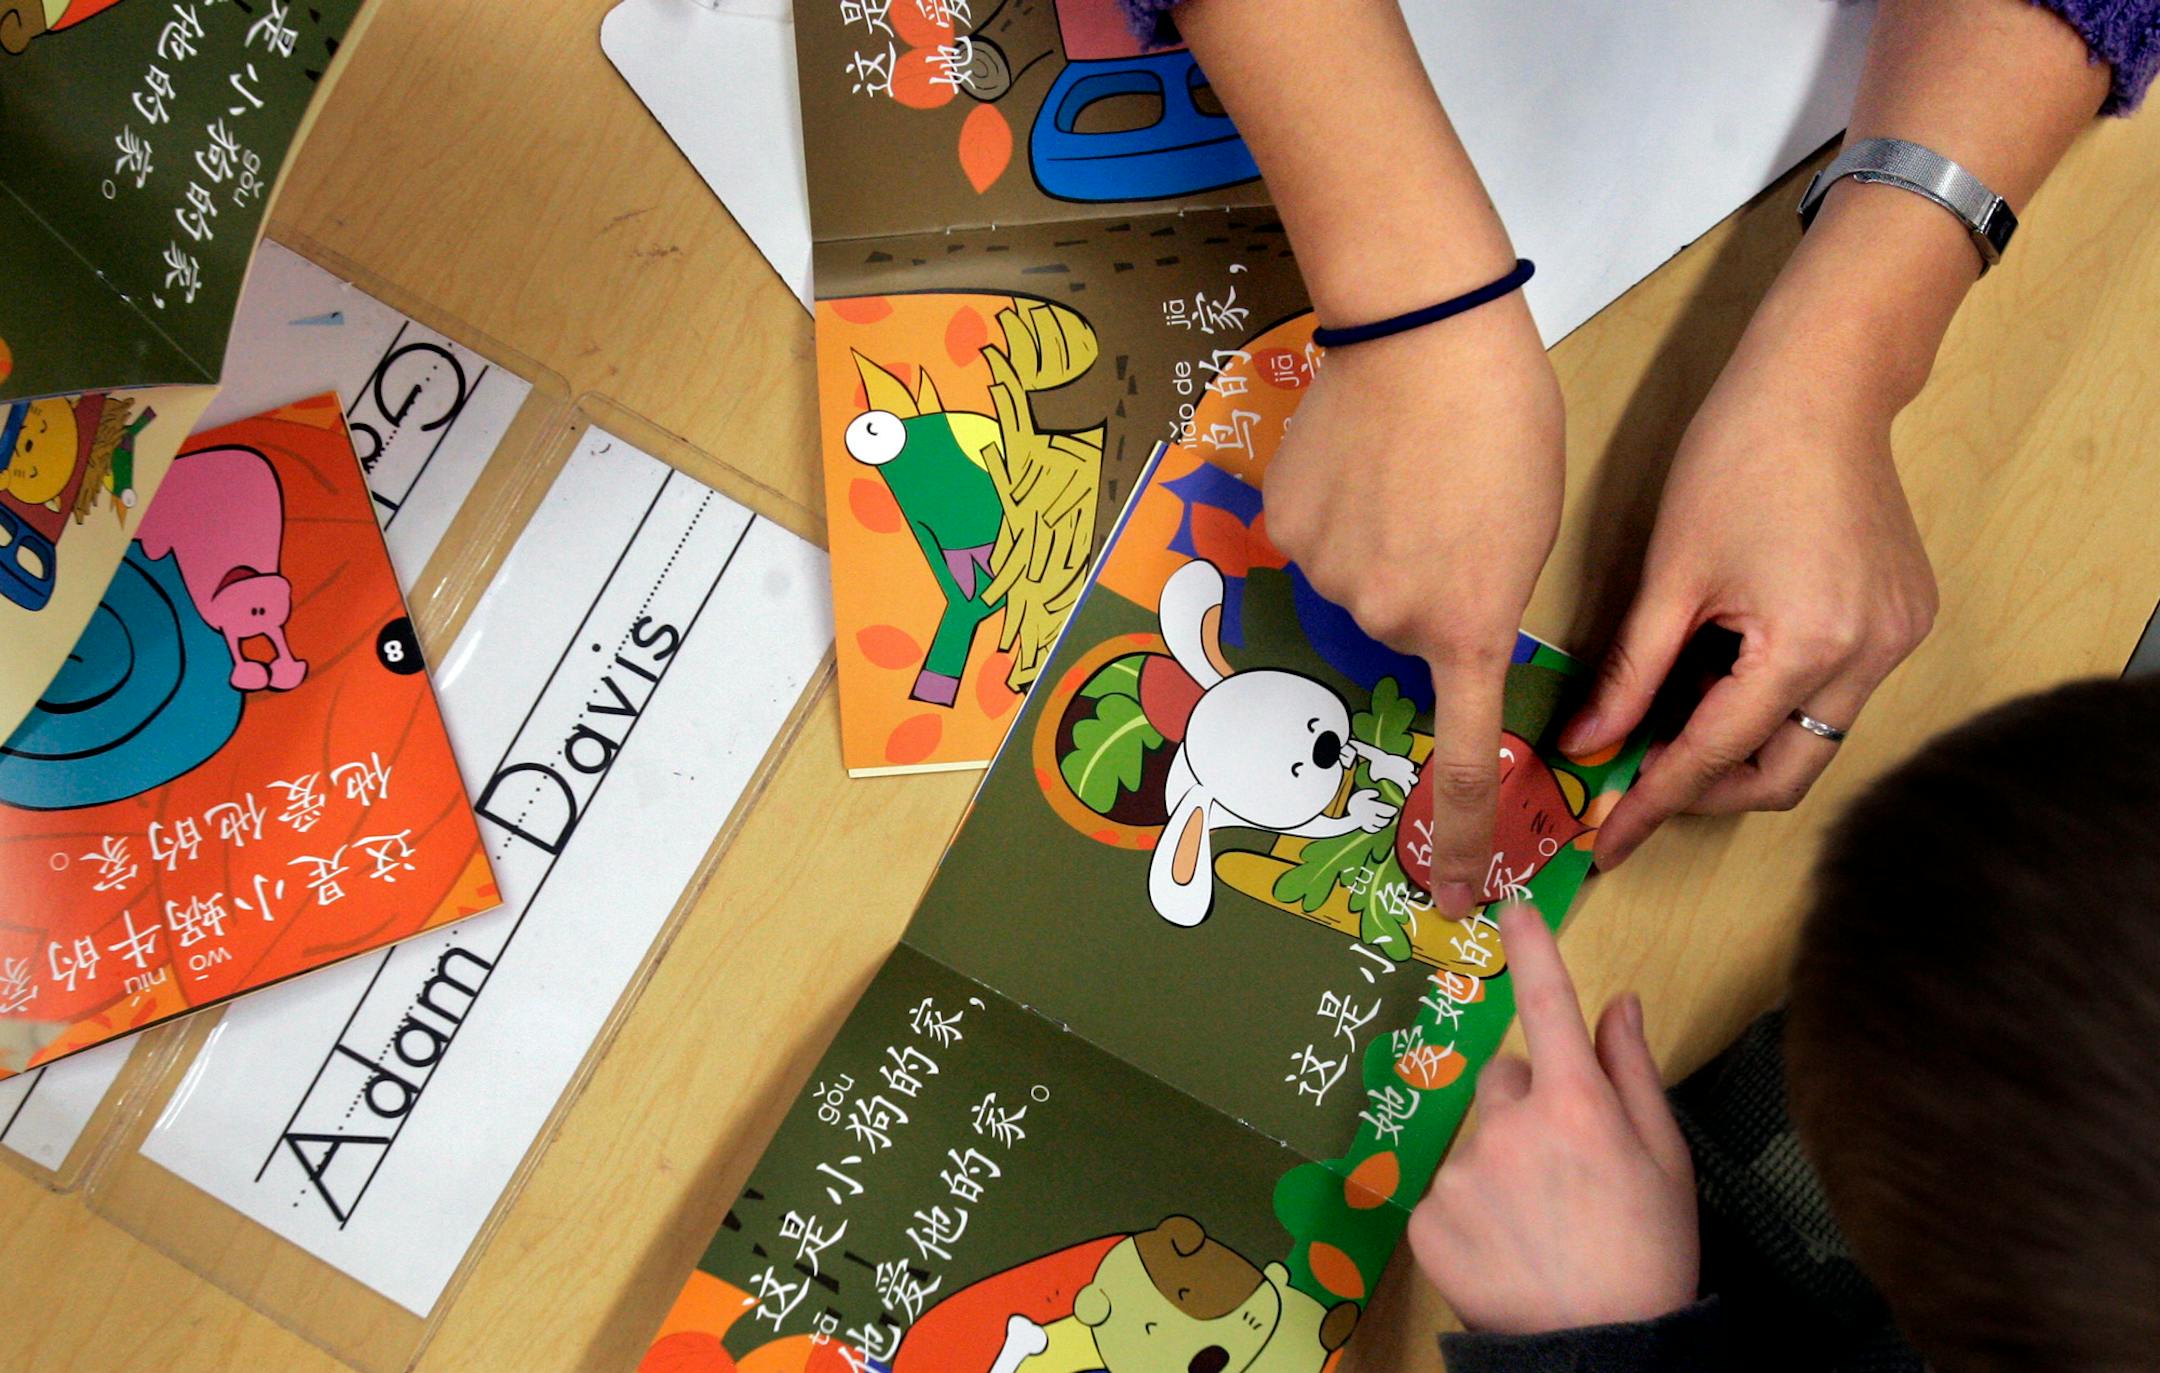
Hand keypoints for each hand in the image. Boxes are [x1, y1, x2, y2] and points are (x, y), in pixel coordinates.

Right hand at [1266, 299, 1563, 916]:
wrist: (1423, 330)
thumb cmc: (1506, 420)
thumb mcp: (1529, 528)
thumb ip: (1483, 598)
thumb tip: (1438, 616)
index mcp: (1469, 627)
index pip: (1466, 761)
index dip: (1467, 838)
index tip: (1462, 898)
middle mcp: (1389, 621)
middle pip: (1400, 631)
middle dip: (1421, 589)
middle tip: (1446, 511)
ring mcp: (1326, 577)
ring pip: (1352, 586)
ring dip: (1376, 546)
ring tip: (1403, 470)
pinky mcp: (1282, 528)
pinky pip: (1311, 543)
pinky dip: (1333, 513)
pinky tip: (1355, 459)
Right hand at [1345, 789, 1398, 833]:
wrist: (1344, 813)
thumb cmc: (1354, 802)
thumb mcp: (1361, 793)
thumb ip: (1370, 792)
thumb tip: (1377, 794)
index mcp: (1372, 807)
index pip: (1385, 810)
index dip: (1392, 811)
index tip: (1395, 810)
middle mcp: (1371, 815)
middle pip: (1383, 819)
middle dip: (1388, 818)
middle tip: (1391, 816)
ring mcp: (1367, 822)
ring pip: (1379, 824)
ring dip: (1384, 823)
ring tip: (1386, 821)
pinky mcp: (1363, 826)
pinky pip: (1371, 829)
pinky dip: (1376, 828)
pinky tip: (1378, 828)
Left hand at [1409, 905, 1697, 1333]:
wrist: (1601, 1355)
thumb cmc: (1649, 1253)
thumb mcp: (1667, 1161)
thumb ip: (1634, 1074)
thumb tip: (1619, 1002)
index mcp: (1576, 1107)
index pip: (1549, 1006)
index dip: (1532, 951)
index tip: (1513, 909)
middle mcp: (1509, 1127)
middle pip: (1508, 1079)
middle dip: (1532, 1107)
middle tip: (1568, 1170)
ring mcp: (1459, 1172)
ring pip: (1476, 1136)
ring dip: (1501, 1161)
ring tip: (1541, 1220)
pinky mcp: (1425, 1216)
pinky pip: (1445, 1186)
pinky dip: (1469, 1208)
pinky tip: (1506, 1244)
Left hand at [1562, 256, 1938, 867]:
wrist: (1822, 385)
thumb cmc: (1737, 457)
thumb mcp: (1668, 575)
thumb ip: (1630, 673)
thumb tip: (1588, 744)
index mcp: (1805, 646)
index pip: (1715, 757)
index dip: (1654, 802)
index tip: (1611, 841)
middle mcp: (1869, 656)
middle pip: (1783, 773)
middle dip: (1707, 793)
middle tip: (1637, 788)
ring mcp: (1898, 639)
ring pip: (1814, 739)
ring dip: (1743, 749)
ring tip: (1670, 732)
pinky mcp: (1905, 619)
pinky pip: (1836, 695)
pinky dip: (1777, 705)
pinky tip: (1724, 680)